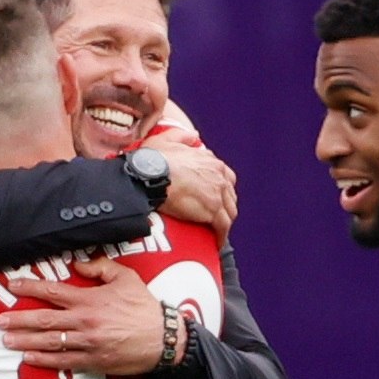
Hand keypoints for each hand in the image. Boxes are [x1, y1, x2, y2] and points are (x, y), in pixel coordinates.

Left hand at [0, 257, 169, 374]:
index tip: (14, 286)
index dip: (30, 288)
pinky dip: (44, 360)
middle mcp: (84, 322)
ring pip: (49, 342)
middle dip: (19, 320)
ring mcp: (86, 343)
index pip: (52, 291)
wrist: (163, 339)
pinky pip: (63, 361)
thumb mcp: (126, 278)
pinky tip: (30, 357)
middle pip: (43, 320)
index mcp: (89, 300)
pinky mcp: (92, 361)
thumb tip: (80, 265)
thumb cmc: (144, 308)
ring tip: (7, 340)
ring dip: (25, 341)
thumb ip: (101, 268)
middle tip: (0, 321)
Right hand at [142, 128, 237, 246]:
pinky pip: (222, 226)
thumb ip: (183, 137)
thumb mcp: (167, 139)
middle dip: (224, 206)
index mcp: (210, 161)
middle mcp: (219, 176)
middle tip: (214, 217)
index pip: (225, 177)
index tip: (213, 197)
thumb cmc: (153, 159)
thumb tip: (194, 136)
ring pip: (229, 212)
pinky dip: (221, 235)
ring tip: (216, 232)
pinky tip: (216, 242)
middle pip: (230, 195)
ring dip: (224, 222)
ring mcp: (217, 194)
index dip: (220, 188)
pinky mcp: (212, 211)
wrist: (149, 176)